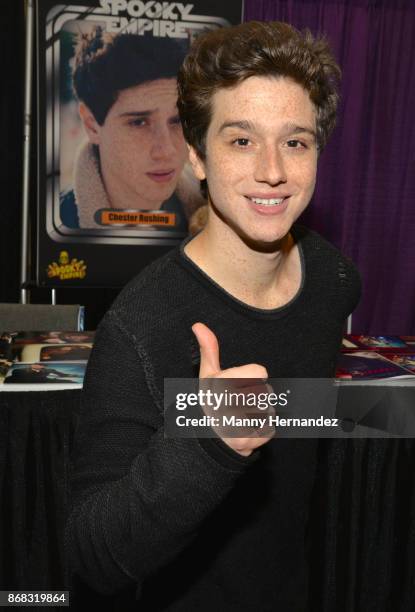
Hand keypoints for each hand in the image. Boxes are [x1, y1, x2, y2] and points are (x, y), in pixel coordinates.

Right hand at [192, 322, 274, 456]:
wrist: (206, 439)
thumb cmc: (210, 402)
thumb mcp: (207, 376)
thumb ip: (209, 350)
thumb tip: (198, 325)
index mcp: (223, 386)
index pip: (259, 372)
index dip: (252, 376)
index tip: (240, 383)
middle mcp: (232, 405)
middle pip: (266, 391)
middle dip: (256, 395)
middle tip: (239, 402)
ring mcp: (241, 425)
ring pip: (270, 409)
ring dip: (260, 412)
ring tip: (242, 415)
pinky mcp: (251, 441)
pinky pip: (271, 427)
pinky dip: (262, 428)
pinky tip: (247, 428)